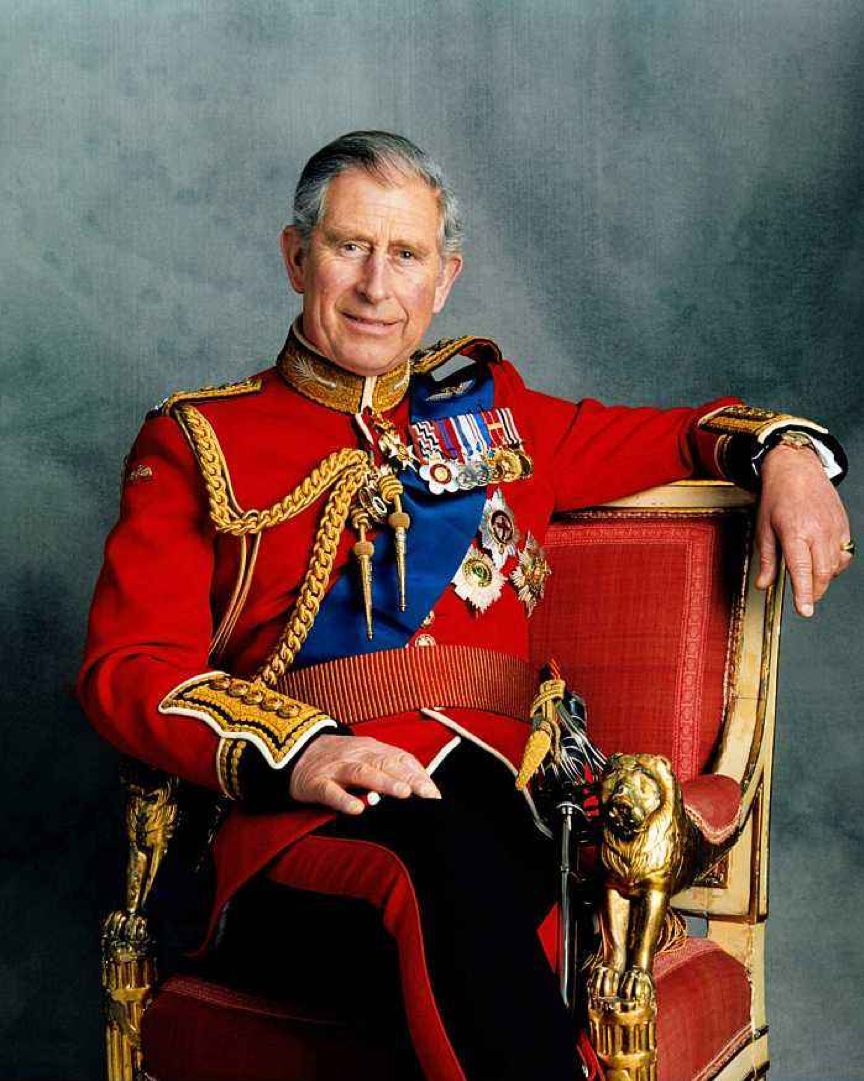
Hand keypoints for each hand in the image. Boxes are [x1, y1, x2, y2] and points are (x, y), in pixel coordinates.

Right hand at [289, 734, 441, 813]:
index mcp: (372, 749)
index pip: (400, 759)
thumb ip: (390, 767)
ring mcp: (336, 768)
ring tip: (403, 794)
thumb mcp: (366, 756)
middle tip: (426, 795)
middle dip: (408, 778)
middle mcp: (357, 755)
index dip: (418, 775)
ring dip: (383, 783)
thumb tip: (422, 787)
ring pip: (362, 773)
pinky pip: (330, 791)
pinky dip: (343, 800)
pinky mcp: (316, 783)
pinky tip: (357, 810)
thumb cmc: (339, 759)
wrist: (294, 751)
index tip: (434, 795)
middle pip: (385, 764)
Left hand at [756, 444, 852, 615]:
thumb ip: (767, 560)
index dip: (803, 594)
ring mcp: (833, 528)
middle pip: (823, 573)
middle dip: (815, 592)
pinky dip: (836, 565)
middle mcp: (817, 531)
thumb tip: (764, 584)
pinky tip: (823, 564)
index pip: (801, 571)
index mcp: (794, 532)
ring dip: (825, 579)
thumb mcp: (763, 529)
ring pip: (836, 566)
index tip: (804, 611)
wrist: (797, 469)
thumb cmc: (777, 497)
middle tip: (805, 599)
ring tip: (811, 579)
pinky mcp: (843, 526)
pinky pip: (845, 554)